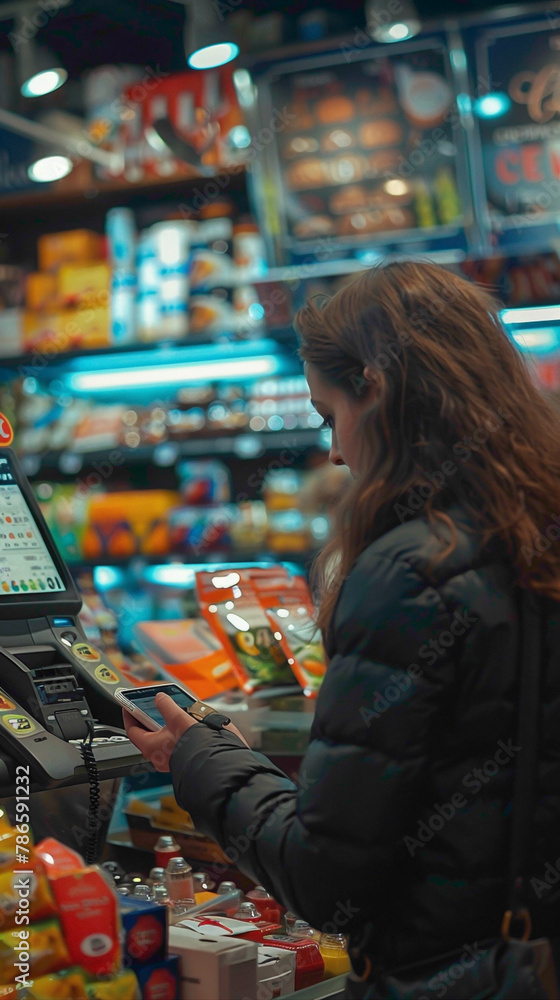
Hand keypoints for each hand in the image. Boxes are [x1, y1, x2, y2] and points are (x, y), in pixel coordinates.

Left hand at [122, 692, 249, 771]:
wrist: (211, 762)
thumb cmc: (192, 745)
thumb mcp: (177, 717)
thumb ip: (166, 705)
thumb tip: (159, 698)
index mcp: (149, 746)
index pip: (131, 729)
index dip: (129, 715)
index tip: (128, 705)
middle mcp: (155, 756)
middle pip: (144, 735)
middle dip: (145, 720)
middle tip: (146, 708)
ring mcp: (166, 760)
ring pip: (157, 740)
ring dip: (159, 727)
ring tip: (165, 715)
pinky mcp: (177, 760)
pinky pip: (168, 745)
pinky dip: (170, 734)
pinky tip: (179, 727)